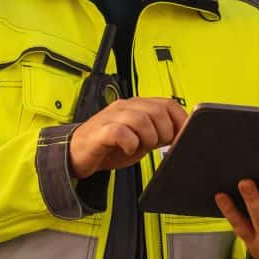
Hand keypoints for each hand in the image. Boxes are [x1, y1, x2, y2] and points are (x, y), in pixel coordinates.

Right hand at [67, 97, 187, 178]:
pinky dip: (129, 144)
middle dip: (164, 133)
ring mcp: (112, 117)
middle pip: (157, 111)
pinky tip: (126, 150)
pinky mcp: (100, 131)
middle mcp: (125, 107)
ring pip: (142, 119)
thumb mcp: (140, 139)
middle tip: (155, 145)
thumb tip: (181, 136)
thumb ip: (158, 133)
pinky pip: (121, 132)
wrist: (76, 154)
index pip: (168, 104)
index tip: (183, 137)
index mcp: (137, 106)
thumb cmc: (108, 146)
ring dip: (147, 138)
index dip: (181, 121)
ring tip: (139, 147)